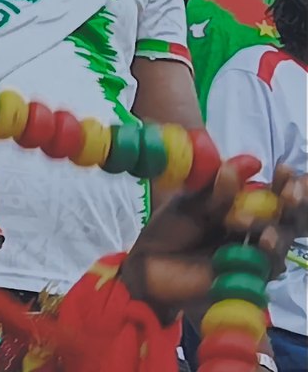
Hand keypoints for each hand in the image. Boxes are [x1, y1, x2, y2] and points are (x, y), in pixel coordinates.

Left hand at [121, 158, 307, 321]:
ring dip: (277, 230)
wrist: (148, 263)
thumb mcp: (190, 201)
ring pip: (281, 241)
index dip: (285, 183)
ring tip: (265, 227)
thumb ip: (218, 186)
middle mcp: (255, 229)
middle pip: (287, 217)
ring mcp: (254, 254)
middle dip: (292, 204)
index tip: (284, 170)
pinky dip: (267, 254)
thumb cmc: (169, 229)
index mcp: (243, 206)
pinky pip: (268, 266)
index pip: (274, 192)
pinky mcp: (248, 278)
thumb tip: (253, 162)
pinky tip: (262, 242)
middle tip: (288, 195)